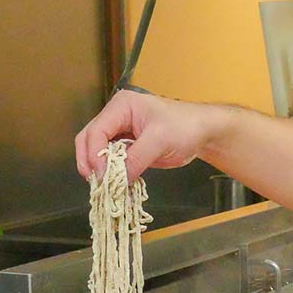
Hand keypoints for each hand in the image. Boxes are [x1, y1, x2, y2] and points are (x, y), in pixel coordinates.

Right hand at [75, 91, 211, 181]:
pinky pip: (111, 160)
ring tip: (104, 186)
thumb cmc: (185, 127)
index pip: (96, 130)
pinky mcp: (127, 146)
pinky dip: (111, 172)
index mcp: (121, 106)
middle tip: (97, 183)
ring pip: (97, 151)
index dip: (94, 154)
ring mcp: (120, 132)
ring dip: (98, 168)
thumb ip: (136, 158)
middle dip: (90, 161)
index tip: (101, 175)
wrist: (202, 132)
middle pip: (89, 139)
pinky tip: (115, 184)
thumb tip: (117, 179)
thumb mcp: (160, 140)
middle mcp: (116, 117)